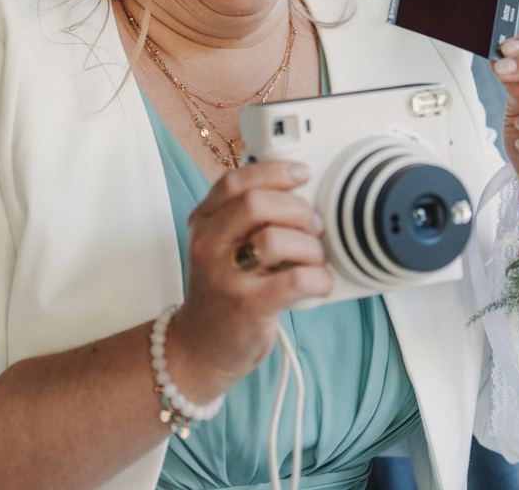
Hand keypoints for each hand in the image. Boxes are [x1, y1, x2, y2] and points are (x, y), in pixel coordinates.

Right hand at [169, 161, 331, 400]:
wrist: (199, 347)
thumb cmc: (221, 292)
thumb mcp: (219, 246)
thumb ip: (245, 219)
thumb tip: (299, 193)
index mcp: (203, 223)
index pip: (235, 182)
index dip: (274, 172)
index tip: (301, 174)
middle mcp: (208, 246)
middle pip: (257, 205)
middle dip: (297, 209)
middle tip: (313, 226)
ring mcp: (226, 277)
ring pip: (276, 239)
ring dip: (310, 246)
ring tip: (315, 259)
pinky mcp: (248, 307)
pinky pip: (296, 280)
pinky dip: (319, 278)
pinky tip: (319, 284)